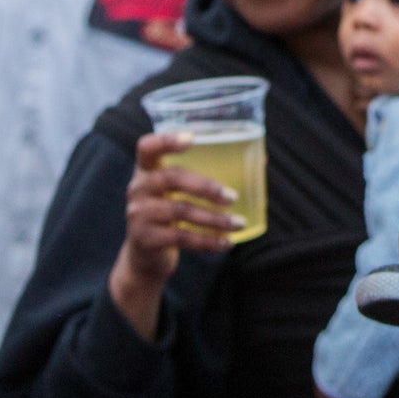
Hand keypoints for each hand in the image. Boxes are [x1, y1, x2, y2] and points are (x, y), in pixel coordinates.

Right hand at [109, 132, 242, 339]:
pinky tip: (226, 243)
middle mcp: (138, 188)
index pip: (147, 147)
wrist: (145, 259)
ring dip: (214, 219)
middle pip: (171, 178)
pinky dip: (207, 241)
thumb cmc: (172, 213)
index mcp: (146, 170)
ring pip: (180, 211)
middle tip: (233, 197)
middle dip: (206, 186)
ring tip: (238, 223)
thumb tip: (261, 160)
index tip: (192, 138)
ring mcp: (138, 215)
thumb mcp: (177, 193)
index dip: (166, 140)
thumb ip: (206, 174)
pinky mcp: (145, 240)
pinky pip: (181, 238)